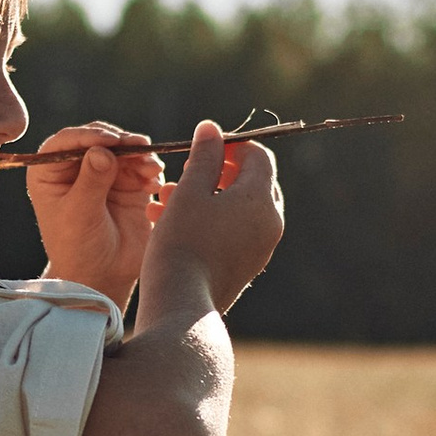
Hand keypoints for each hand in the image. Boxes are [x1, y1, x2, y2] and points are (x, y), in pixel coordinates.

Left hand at [26, 123, 166, 304]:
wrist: (102, 275)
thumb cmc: (78, 248)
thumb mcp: (79, 214)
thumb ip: (90, 181)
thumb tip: (102, 151)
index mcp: (49, 171)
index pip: (66, 141)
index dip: (89, 136)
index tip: (111, 141)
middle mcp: (75, 167)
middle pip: (98, 139)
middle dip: (120, 142)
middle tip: (140, 148)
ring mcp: (103, 173)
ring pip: (123, 149)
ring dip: (140, 154)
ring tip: (151, 170)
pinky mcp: (127, 183)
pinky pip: (140, 165)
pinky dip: (149, 169)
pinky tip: (154, 183)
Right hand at [143, 123, 283, 312]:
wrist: (182, 306)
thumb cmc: (182, 243)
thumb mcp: (189, 192)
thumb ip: (204, 157)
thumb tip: (212, 128)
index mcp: (261, 200)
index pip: (259, 156)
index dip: (232, 144)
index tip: (203, 147)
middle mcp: (270, 224)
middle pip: (252, 182)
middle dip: (218, 171)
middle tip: (188, 171)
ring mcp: (260, 248)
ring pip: (237, 208)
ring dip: (205, 196)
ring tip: (165, 196)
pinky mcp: (245, 267)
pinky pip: (233, 232)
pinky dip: (209, 220)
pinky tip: (171, 221)